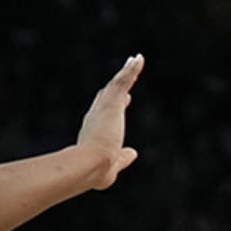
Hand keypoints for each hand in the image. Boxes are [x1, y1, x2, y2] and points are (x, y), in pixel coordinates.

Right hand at [78, 54, 143, 188]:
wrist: (91, 164)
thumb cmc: (98, 171)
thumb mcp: (114, 164)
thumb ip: (123, 158)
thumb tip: (134, 153)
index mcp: (95, 131)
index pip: (104, 114)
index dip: (114, 106)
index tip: (124, 100)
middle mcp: (97, 116)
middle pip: (108, 96)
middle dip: (117, 86)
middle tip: (127, 75)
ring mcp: (104, 107)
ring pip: (117, 84)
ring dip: (127, 72)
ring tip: (136, 60)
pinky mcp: (113, 102)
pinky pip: (124, 80)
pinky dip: (131, 70)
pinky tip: (139, 59)